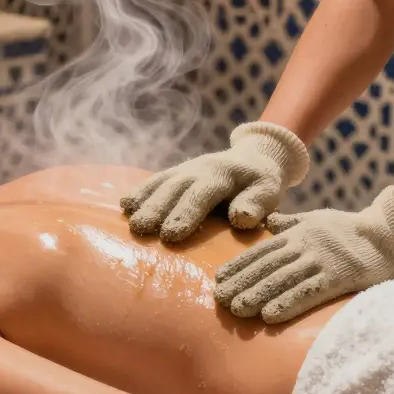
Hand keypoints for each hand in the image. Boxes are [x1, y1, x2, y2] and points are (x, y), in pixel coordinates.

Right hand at [120, 122, 310, 242]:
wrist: (254, 158)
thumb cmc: (262, 184)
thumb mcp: (270, 191)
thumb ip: (257, 204)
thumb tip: (240, 218)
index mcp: (225, 174)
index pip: (203, 193)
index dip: (186, 213)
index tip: (171, 235)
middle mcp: (200, 168)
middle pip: (175, 188)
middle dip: (157, 208)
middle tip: (141, 229)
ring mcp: (185, 168)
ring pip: (162, 183)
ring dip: (144, 201)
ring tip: (129, 220)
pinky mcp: (176, 172)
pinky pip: (156, 179)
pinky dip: (140, 191)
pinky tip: (123, 205)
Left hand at [214, 187, 393, 323]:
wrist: (389, 233)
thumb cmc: (350, 228)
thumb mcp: (316, 218)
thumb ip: (290, 222)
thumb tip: (268, 221)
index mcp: (298, 233)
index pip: (262, 251)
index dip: (239, 266)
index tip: (219, 280)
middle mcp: (305, 246)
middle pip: (268, 266)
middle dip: (242, 283)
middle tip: (219, 299)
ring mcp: (322, 261)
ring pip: (283, 280)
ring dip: (258, 295)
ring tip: (237, 310)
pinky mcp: (339, 277)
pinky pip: (309, 292)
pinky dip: (288, 304)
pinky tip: (270, 316)